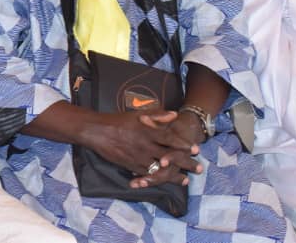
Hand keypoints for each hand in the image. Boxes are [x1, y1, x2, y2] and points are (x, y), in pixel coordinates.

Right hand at [83, 110, 198, 179]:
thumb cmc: (118, 120)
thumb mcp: (138, 114)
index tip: (195, 149)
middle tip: (198, 168)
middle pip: (170, 156)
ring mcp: (138, 157)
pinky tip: (164, 182)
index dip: (183, 144)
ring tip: (185, 180)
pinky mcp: (131, 165)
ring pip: (160, 169)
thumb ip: (156, 114)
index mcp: (148, 131)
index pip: (170, 138)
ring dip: (174, 175)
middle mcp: (145, 145)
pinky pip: (147, 174)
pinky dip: (157, 179)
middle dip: (185, 163)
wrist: (97, 131)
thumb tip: (174, 114)